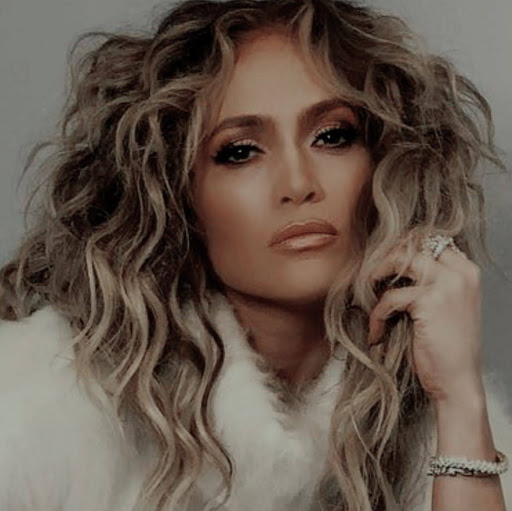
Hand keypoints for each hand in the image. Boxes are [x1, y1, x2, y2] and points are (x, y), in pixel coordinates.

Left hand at [367, 234, 484, 403]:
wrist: (458, 382)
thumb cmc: (447, 347)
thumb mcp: (446, 305)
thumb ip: (430, 281)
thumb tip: (393, 262)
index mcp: (467, 271)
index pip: (431, 239)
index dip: (403, 247)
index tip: (384, 263)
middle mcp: (460, 273)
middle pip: (413, 245)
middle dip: (386, 258)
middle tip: (370, 277)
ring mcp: (447, 285)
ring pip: (399, 261)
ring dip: (376, 277)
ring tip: (368, 297)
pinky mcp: (429, 301)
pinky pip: (390, 297)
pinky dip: (377, 316)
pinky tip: (377, 334)